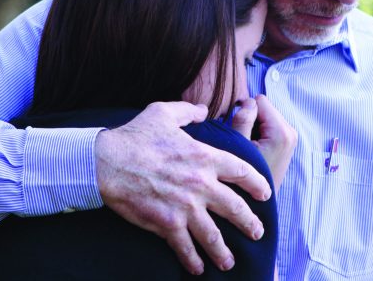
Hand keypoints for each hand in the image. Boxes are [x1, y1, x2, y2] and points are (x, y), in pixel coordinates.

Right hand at [95, 101, 271, 274]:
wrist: (107, 162)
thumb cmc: (135, 136)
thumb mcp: (163, 113)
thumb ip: (188, 111)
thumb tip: (203, 109)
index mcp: (204, 157)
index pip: (241, 171)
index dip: (257, 183)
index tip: (265, 193)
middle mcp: (200, 184)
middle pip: (235, 208)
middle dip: (249, 223)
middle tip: (257, 232)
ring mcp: (185, 207)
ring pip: (213, 235)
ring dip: (223, 251)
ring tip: (230, 262)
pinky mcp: (167, 224)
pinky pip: (185, 247)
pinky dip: (192, 261)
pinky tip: (198, 269)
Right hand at [232, 95, 296, 189]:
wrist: (258, 203)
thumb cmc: (246, 178)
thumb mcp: (239, 145)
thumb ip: (243, 118)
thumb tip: (247, 101)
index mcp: (282, 132)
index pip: (260, 100)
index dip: (245, 111)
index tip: (240, 130)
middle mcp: (291, 132)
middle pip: (265, 107)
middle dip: (252, 119)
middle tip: (245, 141)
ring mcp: (291, 138)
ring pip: (266, 116)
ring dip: (255, 126)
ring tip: (250, 147)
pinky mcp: (288, 142)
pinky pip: (270, 125)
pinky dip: (260, 132)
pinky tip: (256, 149)